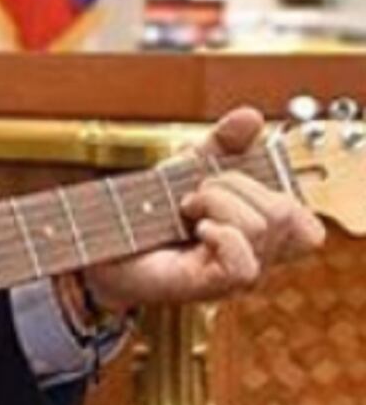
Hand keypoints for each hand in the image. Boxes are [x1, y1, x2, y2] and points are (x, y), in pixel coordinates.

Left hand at [84, 108, 325, 311]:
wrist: (102, 243)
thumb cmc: (147, 215)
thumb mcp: (187, 168)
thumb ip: (222, 143)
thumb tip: (250, 117)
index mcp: (259, 233)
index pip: (303, 217)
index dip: (273, 188)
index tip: (219, 180)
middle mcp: (256, 257)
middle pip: (285, 213)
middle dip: (233, 187)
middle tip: (194, 195)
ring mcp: (237, 275)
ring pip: (262, 227)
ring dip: (217, 204)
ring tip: (186, 210)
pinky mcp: (213, 287)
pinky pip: (243, 265)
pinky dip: (220, 235)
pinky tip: (197, 230)